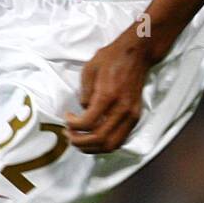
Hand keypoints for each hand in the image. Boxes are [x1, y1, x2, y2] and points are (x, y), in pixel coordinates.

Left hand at [64, 28, 151, 153]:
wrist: (136, 54)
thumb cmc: (111, 59)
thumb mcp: (89, 69)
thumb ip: (84, 93)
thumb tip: (83, 110)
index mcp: (108, 96)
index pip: (88, 123)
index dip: (72, 125)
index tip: (67, 118)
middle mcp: (122, 109)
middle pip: (99, 139)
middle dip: (79, 141)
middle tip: (69, 134)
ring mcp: (131, 115)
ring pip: (111, 145)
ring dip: (92, 148)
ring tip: (79, 140)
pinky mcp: (135, 117)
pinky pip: (120, 140)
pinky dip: (105, 144)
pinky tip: (94, 138)